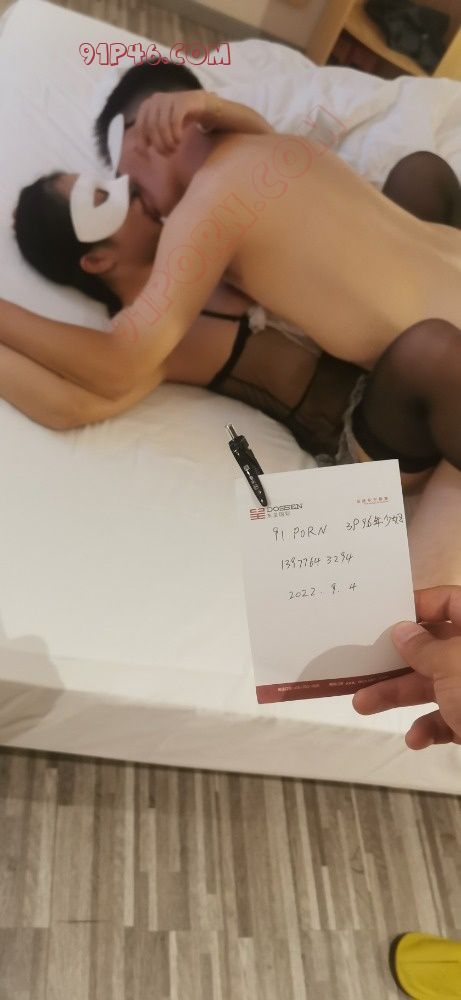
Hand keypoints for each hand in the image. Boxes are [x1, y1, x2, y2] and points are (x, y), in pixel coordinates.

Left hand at [133, 90, 218, 156]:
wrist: (200, 104)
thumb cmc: (178, 118)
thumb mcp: (161, 128)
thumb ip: (149, 136)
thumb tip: (137, 150)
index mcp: (146, 106)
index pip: (139, 128)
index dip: (142, 144)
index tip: (148, 156)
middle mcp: (155, 100)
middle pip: (151, 128)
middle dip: (159, 145)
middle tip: (168, 154)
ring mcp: (168, 98)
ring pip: (162, 126)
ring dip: (168, 142)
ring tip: (175, 149)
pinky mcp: (181, 101)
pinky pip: (175, 121)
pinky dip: (176, 134)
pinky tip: (180, 140)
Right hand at [353, 586, 460, 748]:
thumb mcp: (453, 664)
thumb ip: (424, 647)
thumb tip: (403, 631)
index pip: (451, 600)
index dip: (417, 605)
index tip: (384, 618)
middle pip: (434, 647)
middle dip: (396, 661)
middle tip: (363, 666)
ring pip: (435, 685)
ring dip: (399, 695)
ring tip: (364, 704)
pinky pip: (449, 717)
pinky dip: (430, 727)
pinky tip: (417, 739)